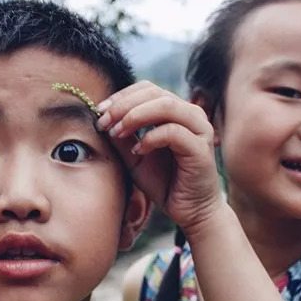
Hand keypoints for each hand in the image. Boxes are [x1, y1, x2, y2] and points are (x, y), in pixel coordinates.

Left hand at [96, 81, 223, 231]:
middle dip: (124, 105)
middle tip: (103, 122)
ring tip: (117, 132)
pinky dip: (151, 138)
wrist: (189, 211)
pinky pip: (173, 132)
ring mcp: (199, 129)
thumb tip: (101, 118)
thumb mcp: (135, 158)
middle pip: (154, 92)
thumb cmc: (164, 182)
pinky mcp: (201, 148)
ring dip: (135, 116)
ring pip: (165, 105)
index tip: (99, 111)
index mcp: (175, 111)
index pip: (147, 89)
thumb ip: (122, 138)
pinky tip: (138, 151)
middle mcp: (190, 114)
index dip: (121, 96)